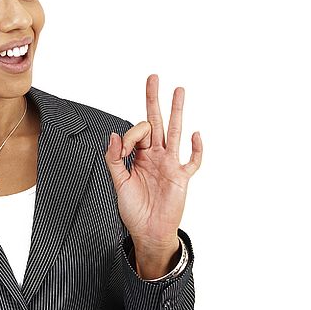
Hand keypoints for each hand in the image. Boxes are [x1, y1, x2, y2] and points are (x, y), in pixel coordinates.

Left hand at [104, 74, 202, 277]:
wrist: (148, 232)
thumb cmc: (134, 210)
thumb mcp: (117, 183)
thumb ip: (114, 158)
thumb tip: (114, 135)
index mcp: (140, 156)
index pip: (137, 132)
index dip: (129, 136)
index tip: (123, 150)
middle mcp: (156, 155)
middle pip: (157, 121)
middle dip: (154, 99)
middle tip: (153, 78)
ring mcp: (170, 164)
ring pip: (175, 132)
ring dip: (177, 111)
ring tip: (179, 90)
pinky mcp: (182, 177)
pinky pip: (192, 160)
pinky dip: (196, 149)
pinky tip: (195, 134)